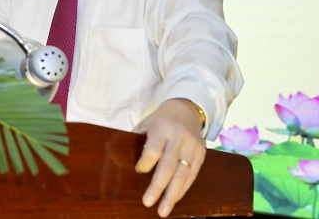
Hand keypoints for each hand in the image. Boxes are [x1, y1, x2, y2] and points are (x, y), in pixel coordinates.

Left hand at [133, 99, 205, 217]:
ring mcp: (192, 146)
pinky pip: (192, 176)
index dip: (145, 163)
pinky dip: (182, 189)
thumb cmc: (159, 121)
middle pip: (168, 166)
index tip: (138, 171)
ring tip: (163, 211)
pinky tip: (174, 199)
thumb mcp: (145, 124)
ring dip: (172, 195)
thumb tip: (117, 160)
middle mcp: (178, 138)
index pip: (153, 150)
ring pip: (183, 174)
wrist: (186, 110)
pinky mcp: (201, 154)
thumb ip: (136, 141)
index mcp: (161, 128)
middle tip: (147, 203)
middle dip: (158, 186)